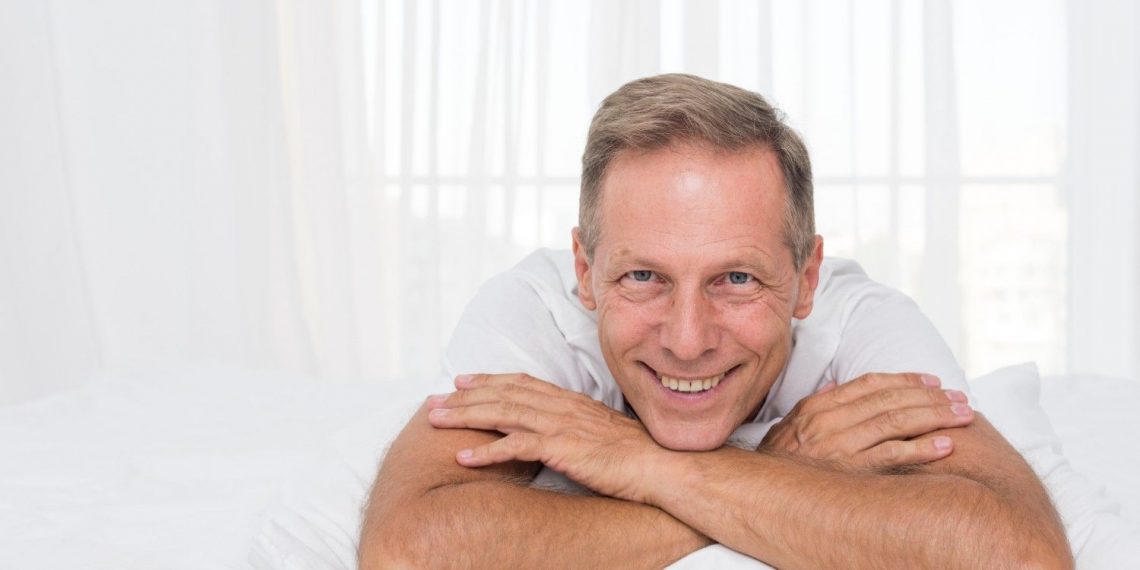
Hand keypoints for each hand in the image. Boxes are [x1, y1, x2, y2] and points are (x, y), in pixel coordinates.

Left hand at [426, 373, 662, 502]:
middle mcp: (561, 406)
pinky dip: (487, 452)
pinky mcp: (562, 448)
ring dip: (465, 417)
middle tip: (433, 399)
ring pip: (502, 414)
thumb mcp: (599, 430)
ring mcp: (561, 425)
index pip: (521, 382)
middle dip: (464, 396)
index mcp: (569, 400)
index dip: (488, 380)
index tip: (462, 380)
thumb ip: (575, 425)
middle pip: (503, 394)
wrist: (660, 465)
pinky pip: (516, 447)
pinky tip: (463, 457)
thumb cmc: (634, 454)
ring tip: (435, 421)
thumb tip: (559, 432)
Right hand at [758, 372, 973, 472]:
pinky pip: (891, 456)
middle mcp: (829, 422)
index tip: (931, 380)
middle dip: (929, 396)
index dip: (905, 380)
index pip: (870, 384)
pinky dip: (922, 449)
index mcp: (818, 407)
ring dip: (934, 417)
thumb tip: (836, 384)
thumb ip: (817, 403)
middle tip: (959, 397)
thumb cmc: (779, 461)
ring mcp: (839, 446)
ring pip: (895, 422)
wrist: (759, 492)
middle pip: (889, 400)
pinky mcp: (849, 471)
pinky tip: (946, 446)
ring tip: (963, 416)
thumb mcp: (791, 425)